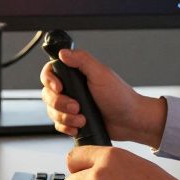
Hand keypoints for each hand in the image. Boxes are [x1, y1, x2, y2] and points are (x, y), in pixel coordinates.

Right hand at [39, 49, 165, 145]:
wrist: (131, 121)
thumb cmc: (120, 97)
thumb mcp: (101, 74)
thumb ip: (82, 60)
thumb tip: (63, 52)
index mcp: (77, 74)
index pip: (51, 72)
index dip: (49, 80)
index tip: (59, 87)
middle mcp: (73, 88)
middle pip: (48, 94)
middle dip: (60, 103)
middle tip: (77, 106)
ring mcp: (72, 105)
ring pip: (52, 111)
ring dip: (65, 117)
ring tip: (82, 119)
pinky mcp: (74, 120)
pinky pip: (59, 125)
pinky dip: (66, 127)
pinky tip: (79, 126)